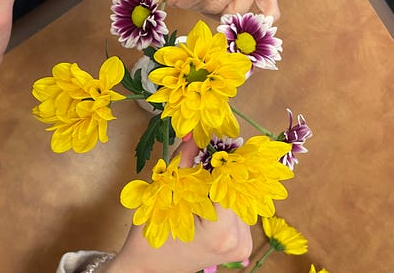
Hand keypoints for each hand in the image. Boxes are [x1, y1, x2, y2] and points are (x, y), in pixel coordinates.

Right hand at [107, 138, 251, 272]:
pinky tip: (207, 194)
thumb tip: (195, 134)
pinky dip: (223, 197)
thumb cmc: (152, 235)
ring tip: (202, 176)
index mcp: (220, 232)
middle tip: (204, 151)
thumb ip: (185, 162)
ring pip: (237, 197)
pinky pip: (236, 209)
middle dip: (219, 169)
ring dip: (222, 183)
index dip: (219, 159)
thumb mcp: (166, 193)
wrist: (150, 268)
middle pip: (235, 189)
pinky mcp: (241, 245)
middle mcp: (238, 241)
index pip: (229, 182)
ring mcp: (243, 245)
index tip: (211, 139)